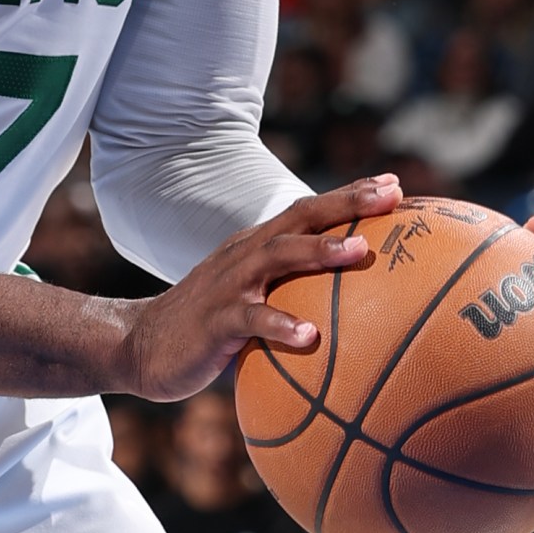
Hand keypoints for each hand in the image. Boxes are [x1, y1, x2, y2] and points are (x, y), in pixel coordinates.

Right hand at [117, 178, 402, 403]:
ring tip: (360, 252)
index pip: (308, 212)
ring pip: (277, 257)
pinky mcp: (215, 321)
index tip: (395, 187)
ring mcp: (229, 285)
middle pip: (300, 219)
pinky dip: (281, 325)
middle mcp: (245, 255)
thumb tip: (352, 312)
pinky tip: (310, 336)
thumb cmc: (208, 328)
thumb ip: (290, 296)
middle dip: (346, 204)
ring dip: (319, 252)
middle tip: (390, 196)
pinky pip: (251, 320)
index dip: (350, 197)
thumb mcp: (251, 300)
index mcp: (256, 247)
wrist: (138, 345)